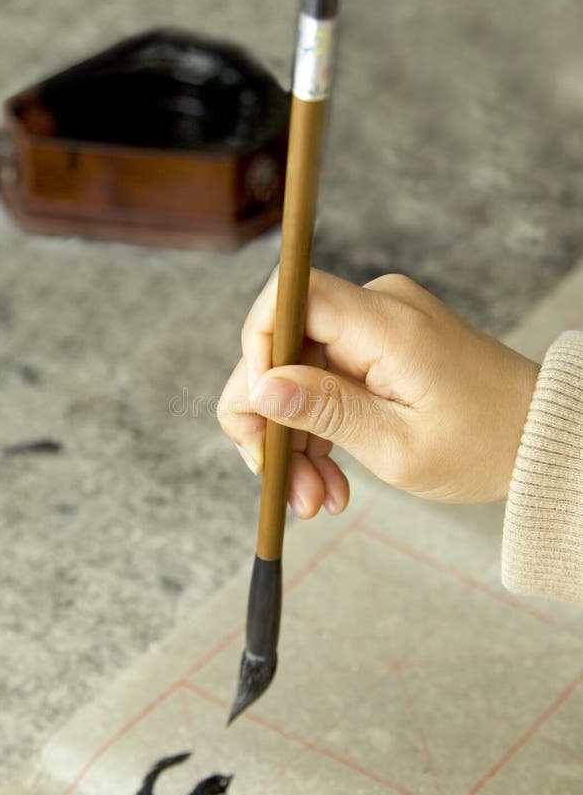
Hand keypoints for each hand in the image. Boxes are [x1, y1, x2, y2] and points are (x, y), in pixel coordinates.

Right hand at [218, 268, 539, 515]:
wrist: (538, 437)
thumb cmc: (483, 446)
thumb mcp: (397, 446)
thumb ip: (324, 411)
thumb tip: (259, 388)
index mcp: (387, 324)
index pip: (290, 296)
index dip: (256, 346)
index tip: (259, 412)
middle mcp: (379, 308)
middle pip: (286, 343)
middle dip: (273, 419)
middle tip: (283, 486)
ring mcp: (380, 325)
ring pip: (302, 369)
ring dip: (297, 437)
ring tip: (314, 499)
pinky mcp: (382, 345)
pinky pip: (329, 377)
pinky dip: (322, 427)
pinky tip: (329, 479)